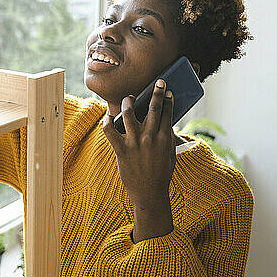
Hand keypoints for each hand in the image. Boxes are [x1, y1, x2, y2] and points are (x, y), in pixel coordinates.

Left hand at [102, 79, 174, 240]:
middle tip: (158, 83)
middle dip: (157, 93)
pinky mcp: (121, 150)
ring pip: (129, 114)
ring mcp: (135, 143)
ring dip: (129, 102)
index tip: (167, 91)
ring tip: (129, 98)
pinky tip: (108, 117)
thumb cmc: (161, 174)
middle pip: (153, 109)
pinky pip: (109, 130)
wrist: (149, 193)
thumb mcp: (170, 155)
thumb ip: (167, 138)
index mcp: (165, 139)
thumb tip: (166, 123)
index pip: (167, 113)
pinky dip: (107, 121)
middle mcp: (150, 138)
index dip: (167, 100)